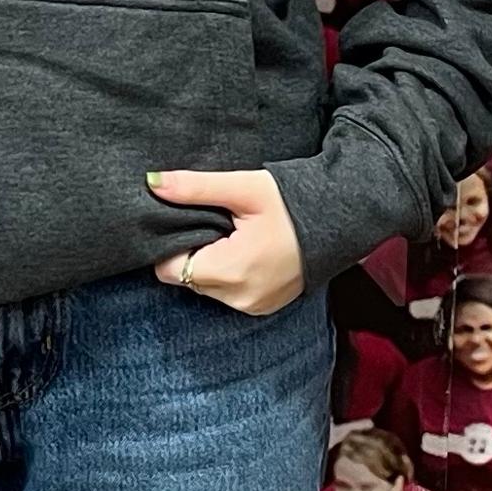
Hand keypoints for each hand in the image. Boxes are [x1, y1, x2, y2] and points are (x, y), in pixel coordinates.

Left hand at [148, 168, 305, 314]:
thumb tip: (152, 183)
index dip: (170, 243)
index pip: (169, 269)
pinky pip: (227, 293)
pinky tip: (244, 248)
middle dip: (191, 251)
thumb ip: (195, 187)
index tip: (187, 221)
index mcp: (232, 271)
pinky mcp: (263, 307)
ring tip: (231, 233)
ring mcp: (253, 307)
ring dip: (209, 262)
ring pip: (205, 287)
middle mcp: (240, 298)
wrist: (339, 220)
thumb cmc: (291, 201)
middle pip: (187, 278)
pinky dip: (227, 273)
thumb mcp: (242, 187)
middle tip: (212, 222)